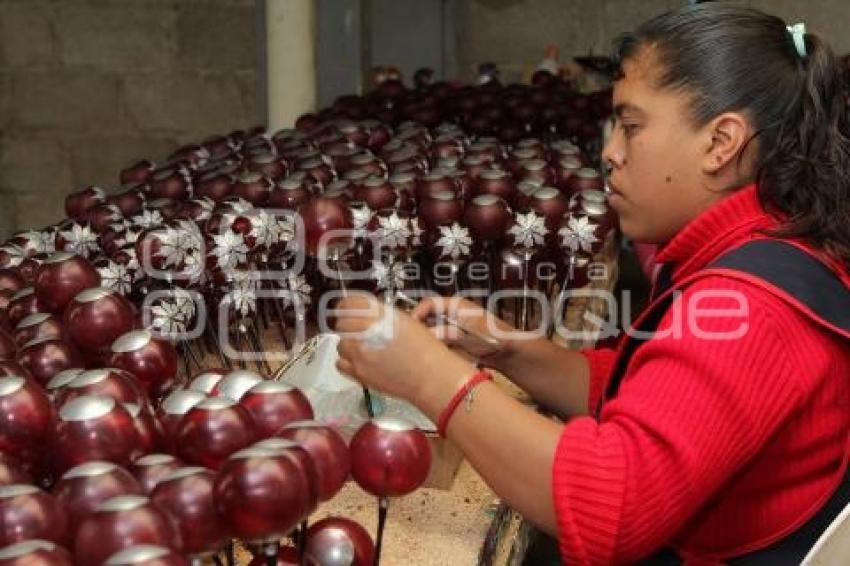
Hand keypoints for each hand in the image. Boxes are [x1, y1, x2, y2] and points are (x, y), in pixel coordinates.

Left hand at [334, 293, 473, 407]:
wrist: (430, 377)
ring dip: (350, 343)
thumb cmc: (425, 349)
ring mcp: (358, 354)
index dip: (347, 305)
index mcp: (378, 315)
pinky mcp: (358, 373)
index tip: (349, 308)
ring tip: (364, 347)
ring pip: (341, 343)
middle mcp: (365, 332)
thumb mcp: (405, 321)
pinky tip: (361, 361)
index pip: (348, 304)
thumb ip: (382, 315)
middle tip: (360, 329)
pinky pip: (340, 363)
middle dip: (349, 324)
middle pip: (341, 323)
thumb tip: (366, 314)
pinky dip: (348, 361)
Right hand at [410, 296, 514, 359]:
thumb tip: (428, 335)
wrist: (506, 353)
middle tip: (410, 341)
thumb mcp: (469, 333)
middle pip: (425, 318)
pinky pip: (435, 344)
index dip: (417, 313)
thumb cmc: (493, 336)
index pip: (429, 304)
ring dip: (424, 340)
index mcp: (455, 306)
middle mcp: (450, 315)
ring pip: (429, 333)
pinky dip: (431, 349)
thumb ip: (447, 333)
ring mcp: (450, 329)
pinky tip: (428, 355)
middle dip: (417, 329)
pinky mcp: (451, 343)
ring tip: (418, 349)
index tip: (409, 326)